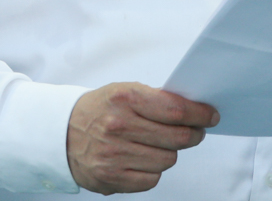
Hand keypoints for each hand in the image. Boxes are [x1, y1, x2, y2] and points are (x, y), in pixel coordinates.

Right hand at [66, 82, 218, 193]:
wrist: (60, 134)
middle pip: (176, 137)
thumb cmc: (99, 110)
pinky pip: (152, 179)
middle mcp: (118, 126)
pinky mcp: (111, 177)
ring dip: (170, 152)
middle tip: (195, 131)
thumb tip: (192, 109)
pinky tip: (143, 159)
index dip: (199, 114)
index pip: (175, 110)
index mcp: (124, 98)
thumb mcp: (123, 91)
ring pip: (167, 160)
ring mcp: (114, 154)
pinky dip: (153, 170)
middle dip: (192, 134)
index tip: (210, 116)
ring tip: (160, 145)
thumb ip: (155, 99)